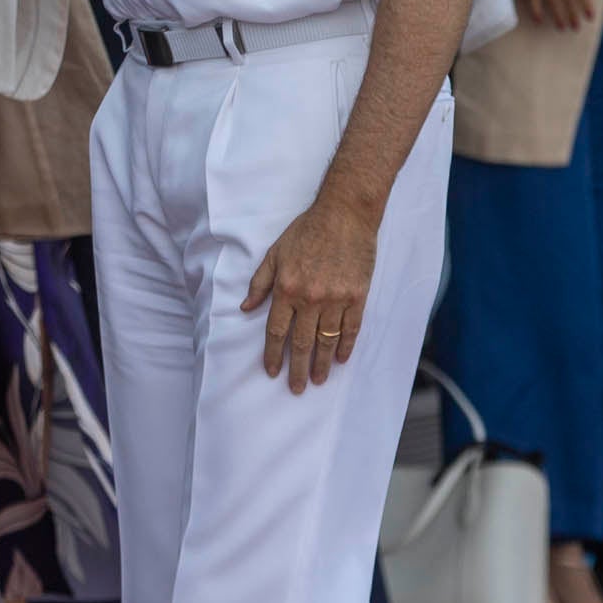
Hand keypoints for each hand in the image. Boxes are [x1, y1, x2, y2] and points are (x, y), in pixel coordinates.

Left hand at [242, 185, 383, 392]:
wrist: (344, 214)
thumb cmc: (307, 230)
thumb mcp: (275, 253)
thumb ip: (260, 283)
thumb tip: (245, 309)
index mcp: (287, 289)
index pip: (277, 332)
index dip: (273, 355)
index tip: (272, 372)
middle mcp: (310, 298)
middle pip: (301, 343)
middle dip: (298, 369)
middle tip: (296, 389)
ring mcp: (336, 299)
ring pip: (327, 341)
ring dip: (322, 364)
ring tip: (319, 380)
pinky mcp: (357, 296)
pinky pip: (351, 328)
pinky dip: (346, 346)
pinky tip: (342, 359)